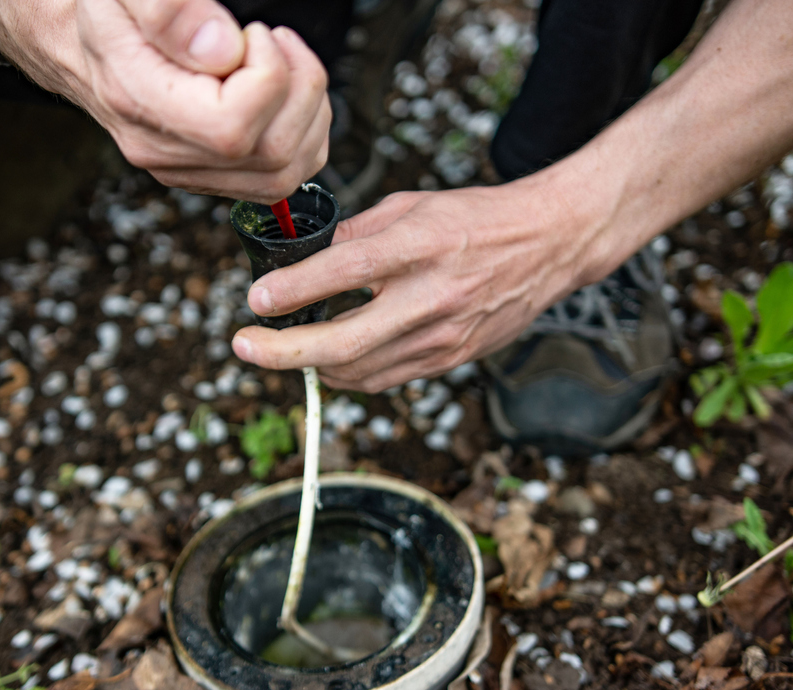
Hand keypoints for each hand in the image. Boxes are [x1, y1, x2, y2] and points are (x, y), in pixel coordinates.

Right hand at [0, 0, 330, 202]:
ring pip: (284, 174)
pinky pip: (280, 177)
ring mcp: (186, 169)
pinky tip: (281, 90)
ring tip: (282, 62)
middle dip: (299, 90)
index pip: (233, 128)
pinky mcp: (207, 172)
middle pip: (271, 156)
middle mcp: (163, 151)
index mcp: (140, 104)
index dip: (269, 76)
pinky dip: (301, 133)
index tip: (256, 32)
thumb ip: (169, 9)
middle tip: (276, 41)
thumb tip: (225, 50)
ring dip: (307, 113)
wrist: (74, 35)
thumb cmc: (102, 3)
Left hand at [230, 172, 602, 391]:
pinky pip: (384, 379)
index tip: (256, 299)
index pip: (346, 270)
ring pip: (358, 371)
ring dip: (310, 364)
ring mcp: (442, 336)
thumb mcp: (412, 207)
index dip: (294, 289)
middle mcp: (431, 297)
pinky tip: (327, 359)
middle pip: (344, 342)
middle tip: (244, 346)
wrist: (548, 245)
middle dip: (283, 351)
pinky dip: (347, 373)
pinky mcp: (450, 359)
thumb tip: (305, 259)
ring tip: (281, 348)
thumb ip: (358, 233)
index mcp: (420, 246)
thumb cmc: (477, 219)